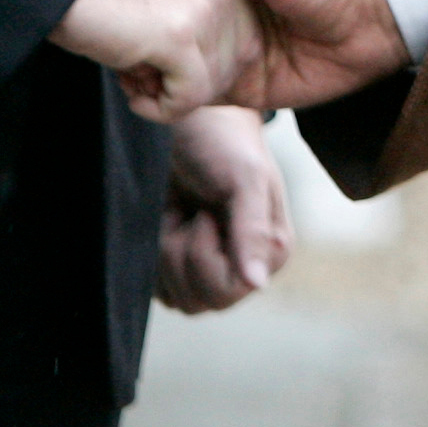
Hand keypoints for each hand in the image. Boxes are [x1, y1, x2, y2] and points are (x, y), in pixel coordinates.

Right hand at [49, 0, 252, 123]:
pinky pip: (186, 100)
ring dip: (165, 95)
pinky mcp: (179, 36)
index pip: (236, 51)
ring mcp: (204, 11)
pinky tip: (130, 89)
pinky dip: (156, 109)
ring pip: (207, 89)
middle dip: (181, 85)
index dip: (194, 68)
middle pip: (225, 72)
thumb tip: (210, 74)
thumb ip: (197, 21)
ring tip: (130, 72)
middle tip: (138, 69)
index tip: (156, 60)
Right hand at [132, 0, 409, 110]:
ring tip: (121, 70)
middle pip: (160, 31)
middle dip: (132, 39)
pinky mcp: (242, 91)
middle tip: (102, 40)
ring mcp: (228, 54)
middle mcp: (217, 16)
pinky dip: (172, 102)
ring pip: (172, 69)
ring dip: (148, 74)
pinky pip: (196, 100)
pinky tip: (150, 96)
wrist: (380, 20)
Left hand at [155, 104, 292, 311]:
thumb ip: (252, 230)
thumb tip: (256, 284)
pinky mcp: (183, 270)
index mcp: (272, 251)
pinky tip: (170, 221)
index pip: (230, 289)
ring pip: (180, 300)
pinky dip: (155, 256)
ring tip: (181, 214)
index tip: (207, 213)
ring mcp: (213, 272)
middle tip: (192, 212)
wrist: (190, 125)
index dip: (206, 254)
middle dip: (184, 253)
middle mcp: (246, 268)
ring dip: (168, 253)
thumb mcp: (244, 178)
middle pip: (203, 301)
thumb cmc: (222, 143)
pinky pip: (160, 291)